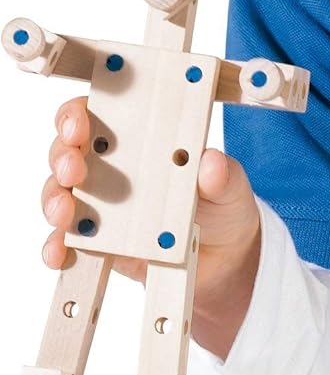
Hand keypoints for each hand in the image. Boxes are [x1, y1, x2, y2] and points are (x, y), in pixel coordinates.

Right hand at [41, 95, 260, 296]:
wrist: (224, 260)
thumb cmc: (220, 206)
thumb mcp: (229, 186)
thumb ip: (220, 175)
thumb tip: (211, 162)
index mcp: (138, 140)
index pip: (95, 115)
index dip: (77, 114)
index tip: (79, 125)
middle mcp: (109, 167)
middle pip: (67, 151)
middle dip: (62, 156)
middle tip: (74, 169)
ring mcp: (98, 205)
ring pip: (59, 194)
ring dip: (54, 200)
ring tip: (64, 213)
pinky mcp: (96, 242)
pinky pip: (66, 242)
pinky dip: (57, 247)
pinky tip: (60, 253)